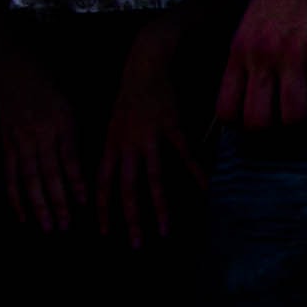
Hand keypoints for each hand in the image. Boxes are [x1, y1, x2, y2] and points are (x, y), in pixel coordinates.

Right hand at [0, 46, 84, 234]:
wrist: (11, 63)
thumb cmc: (48, 83)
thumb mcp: (69, 103)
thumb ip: (74, 133)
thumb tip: (84, 165)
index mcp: (61, 121)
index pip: (69, 158)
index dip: (76, 181)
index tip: (84, 201)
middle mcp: (39, 132)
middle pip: (49, 173)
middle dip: (58, 200)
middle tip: (66, 224)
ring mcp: (19, 138)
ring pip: (28, 177)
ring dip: (38, 204)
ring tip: (48, 225)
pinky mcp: (4, 142)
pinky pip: (9, 174)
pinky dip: (14, 196)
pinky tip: (22, 214)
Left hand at [99, 18, 205, 246]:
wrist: (145, 62)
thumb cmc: (131, 94)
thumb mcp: (114, 124)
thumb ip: (116, 151)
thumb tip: (114, 176)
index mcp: (111, 145)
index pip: (102, 183)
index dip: (102, 209)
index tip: (104, 233)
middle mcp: (126, 144)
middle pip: (126, 188)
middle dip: (130, 218)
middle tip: (137, 244)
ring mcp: (149, 137)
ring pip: (152, 177)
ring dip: (158, 206)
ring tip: (164, 229)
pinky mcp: (171, 126)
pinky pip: (184, 154)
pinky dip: (195, 174)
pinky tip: (204, 191)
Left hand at [219, 0, 306, 130]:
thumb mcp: (250, 20)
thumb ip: (247, 55)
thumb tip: (251, 90)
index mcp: (239, 49)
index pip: (226, 110)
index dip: (244, 124)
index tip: (262, 116)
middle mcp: (262, 55)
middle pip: (259, 121)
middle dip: (277, 127)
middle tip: (292, 113)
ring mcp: (296, 52)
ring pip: (295, 116)